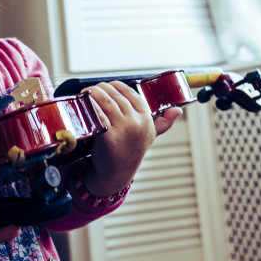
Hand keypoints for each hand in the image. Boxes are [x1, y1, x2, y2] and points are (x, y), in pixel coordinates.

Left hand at [81, 81, 182, 196]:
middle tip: (91, 89)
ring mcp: (123, 129)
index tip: (106, 85)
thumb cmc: (130, 152)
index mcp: (147, 118)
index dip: (115, 85)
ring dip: (92, 93)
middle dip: (100, 88)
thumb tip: (178, 110)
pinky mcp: (109, 137)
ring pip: (104, 101)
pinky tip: (82, 105)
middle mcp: (136, 122)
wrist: (116, 174)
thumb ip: (163, 122)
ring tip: (84, 94)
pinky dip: (88, 107)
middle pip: (115, 95)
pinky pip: (97, 115)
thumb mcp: (149, 136)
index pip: (130, 92)